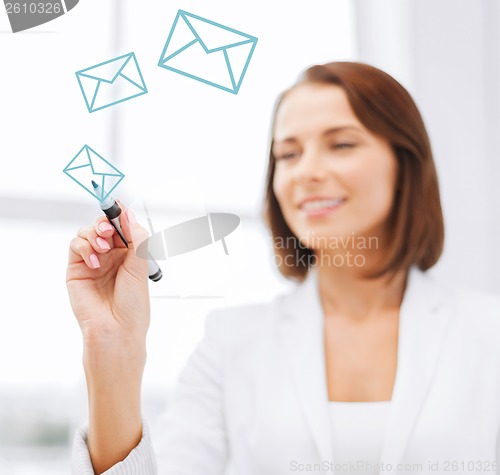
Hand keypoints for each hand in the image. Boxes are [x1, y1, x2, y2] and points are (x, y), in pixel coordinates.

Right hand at [66, 204, 149, 353]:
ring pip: (87, 232)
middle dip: (105, 222)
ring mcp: (93, 261)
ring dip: (94, 234)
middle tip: (108, 229)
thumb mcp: (140, 266)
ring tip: (103, 248)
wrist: (117, 330)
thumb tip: (128, 214)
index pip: (123, 226)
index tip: (118, 204)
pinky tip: (95, 262)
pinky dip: (84, 247)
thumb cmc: (133, 305)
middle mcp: (111, 255)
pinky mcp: (77, 268)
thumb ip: (136, 238)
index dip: (120, 214)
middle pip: (104, 225)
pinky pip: (76, 245)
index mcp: (130, 254)